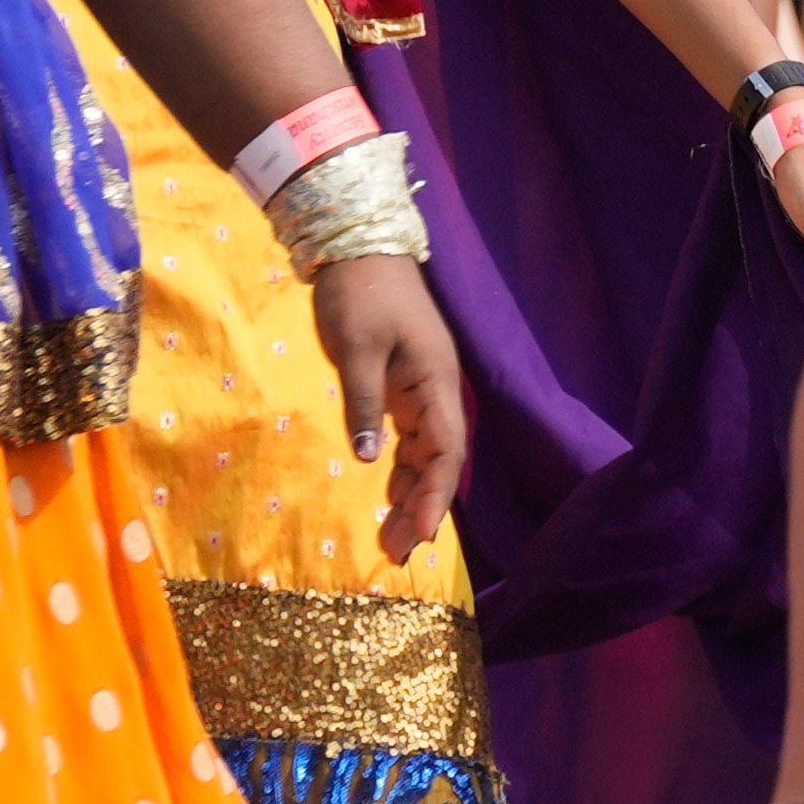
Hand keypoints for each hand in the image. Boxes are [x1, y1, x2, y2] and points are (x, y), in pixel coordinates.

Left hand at [311, 257, 476, 562]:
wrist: (359, 250)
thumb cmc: (360, 293)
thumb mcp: (356, 347)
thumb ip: (364, 402)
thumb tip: (369, 458)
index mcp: (435, 382)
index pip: (446, 451)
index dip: (437, 496)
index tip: (423, 535)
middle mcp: (436, 393)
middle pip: (439, 462)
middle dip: (422, 508)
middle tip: (396, 553)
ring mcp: (420, 392)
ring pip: (424, 456)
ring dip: (410, 495)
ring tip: (389, 540)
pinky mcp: (401, 389)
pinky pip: (407, 440)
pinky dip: (399, 471)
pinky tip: (386, 498)